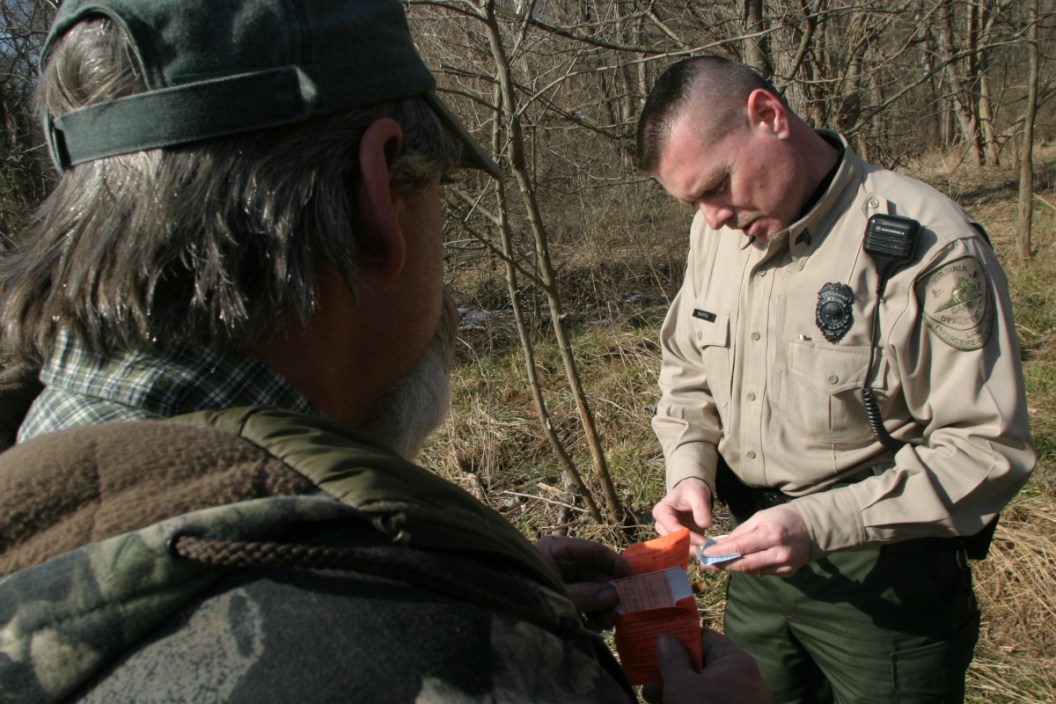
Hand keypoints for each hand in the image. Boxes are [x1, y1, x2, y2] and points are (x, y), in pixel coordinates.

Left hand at [534, 534, 633, 624]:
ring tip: (610, 621)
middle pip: (595, 571)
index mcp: (557, 549)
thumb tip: (614, 594)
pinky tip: (599, 624)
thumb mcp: (558, 594)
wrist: (498, 607)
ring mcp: (560, 577)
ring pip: (592, 587)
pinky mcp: (560, 595)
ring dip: (604, 604)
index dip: (616, 564)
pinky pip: (584, 600)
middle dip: (610, 590)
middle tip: (625, 608)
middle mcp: (560, 560)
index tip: (633, 580)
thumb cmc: (526, 592)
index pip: (595, 551)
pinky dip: (594, 611)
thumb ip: (586, 595)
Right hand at [642, 630, 770, 703]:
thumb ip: (672, 659)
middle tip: (646, 668)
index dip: (678, 636)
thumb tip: (667, 637)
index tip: (655, 638)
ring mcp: (741, 703)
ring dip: (676, 689)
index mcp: (735, 662)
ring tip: (648, 693)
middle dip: (672, 667)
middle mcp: (742, 680)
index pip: (704, 637)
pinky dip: (690, 703)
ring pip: (704, 689)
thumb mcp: (682, 686)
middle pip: (703, 664)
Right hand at [652, 478, 712, 548]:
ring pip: (677, 547)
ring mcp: (669, 532)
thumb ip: (701, 508)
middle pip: (672, 540)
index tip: (703, 541)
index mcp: (661, 512)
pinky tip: (706, 551)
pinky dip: (694, 550)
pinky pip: (684, 547)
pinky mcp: (678, 538)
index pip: (672, 528)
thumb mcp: (697, 494)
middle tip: (706, 550)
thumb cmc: (692, 490)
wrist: (692, 492)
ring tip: (707, 551)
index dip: (687, 536)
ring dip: (692, 550)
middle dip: (689, 547)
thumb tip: (705, 525)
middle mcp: (661, 524)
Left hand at [699, 504, 810, 576]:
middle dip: (722, 565)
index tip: (705, 554)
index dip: (721, 553)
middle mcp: (779, 553)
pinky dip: (750, 568)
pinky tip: (740, 562)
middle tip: (705, 564)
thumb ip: (741, 532)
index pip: (740, 548)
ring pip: (752, 571)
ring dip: (734, 567)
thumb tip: (722, 545)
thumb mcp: (760, 517)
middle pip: (745, 565)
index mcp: (771, 535)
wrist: (812, 527)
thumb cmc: (782, 517)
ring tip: (718, 563)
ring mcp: (785, 566)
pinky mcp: (788, 573)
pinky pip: (763, 572)